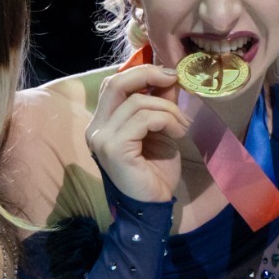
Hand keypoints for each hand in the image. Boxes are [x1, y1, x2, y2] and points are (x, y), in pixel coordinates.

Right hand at [86, 64, 190, 203]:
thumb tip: (169, 76)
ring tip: (182, 125)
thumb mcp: (161, 130)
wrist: (153, 206)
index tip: (170, 75)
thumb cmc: (155, 172)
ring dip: (168, 109)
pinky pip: (144, 119)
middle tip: (174, 79)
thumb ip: (159, 104)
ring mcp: (102, 138)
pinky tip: (177, 134)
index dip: (141, 72)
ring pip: (137, 102)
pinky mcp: (114, 148)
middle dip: (148, 75)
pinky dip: (166, 120)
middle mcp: (96, 128)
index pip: (114, 84)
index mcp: (103, 122)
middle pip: (116, 83)